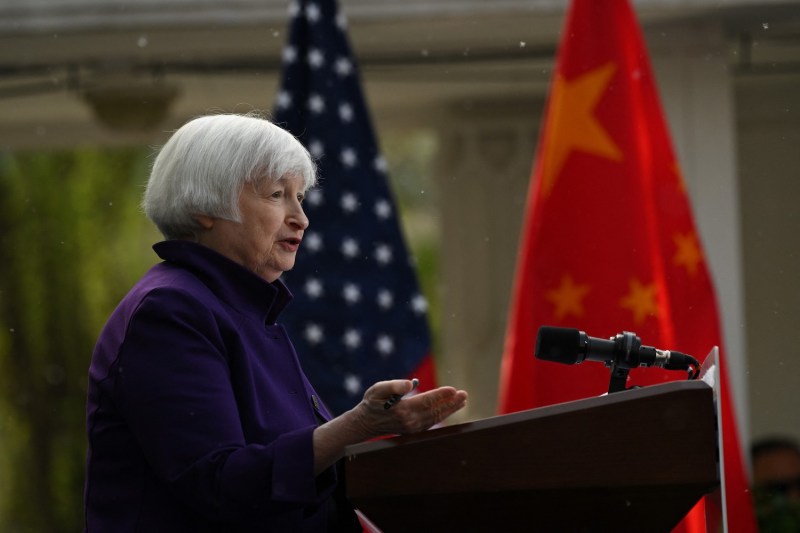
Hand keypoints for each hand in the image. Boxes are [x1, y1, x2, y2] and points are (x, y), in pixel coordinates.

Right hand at [312, 379, 467, 473]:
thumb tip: (411, 383)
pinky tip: (450, 409)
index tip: (453, 389)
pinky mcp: (414, 430)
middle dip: (451, 403)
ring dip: (450, 409)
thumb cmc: (372, 403)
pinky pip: (432, 422)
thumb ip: (394, 385)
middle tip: (464, 395)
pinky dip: (443, 415)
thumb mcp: (377, 389)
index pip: (427, 401)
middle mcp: (410, 421)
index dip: (441, 395)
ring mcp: (413, 428)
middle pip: (436, 410)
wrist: (365, 423)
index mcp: (402, 410)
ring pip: (436, 417)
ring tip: (462, 401)